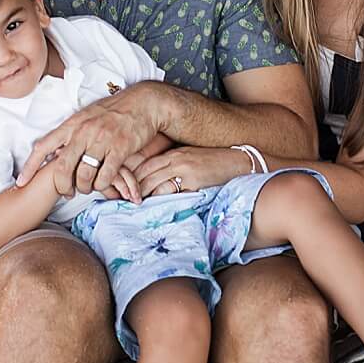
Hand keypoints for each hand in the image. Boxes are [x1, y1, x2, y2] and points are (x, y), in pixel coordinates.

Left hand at [15, 83, 167, 197]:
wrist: (143, 103)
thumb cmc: (114, 111)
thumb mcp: (87, 116)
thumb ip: (71, 132)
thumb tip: (54, 151)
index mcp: (73, 123)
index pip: (44, 145)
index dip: (30, 166)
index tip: (20, 182)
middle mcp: (84, 131)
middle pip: (63, 167)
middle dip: (62, 185)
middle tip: (66, 193)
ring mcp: (102, 140)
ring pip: (84, 175)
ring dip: (84, 187)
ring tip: (88, 187)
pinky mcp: (120, 149)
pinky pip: (105, 177)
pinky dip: (102, 185)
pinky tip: (104, 184)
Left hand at [136, 146, 250, 199]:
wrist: (240, 162)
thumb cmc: (215, 163)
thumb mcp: (191, 159)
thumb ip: (173, 167)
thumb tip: (154, 184)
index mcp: (175, 153)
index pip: (146, 165)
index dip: (133, 177)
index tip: (124, 189)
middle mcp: (177, 160)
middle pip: (146, 175)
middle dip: (134, 190)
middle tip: (125, 201)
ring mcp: (185, 171)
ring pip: (156, 185)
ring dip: (145, 198)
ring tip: (136, 207)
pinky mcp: (194, 182)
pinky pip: (173, 193)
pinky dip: (163, 202)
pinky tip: (157, 209)